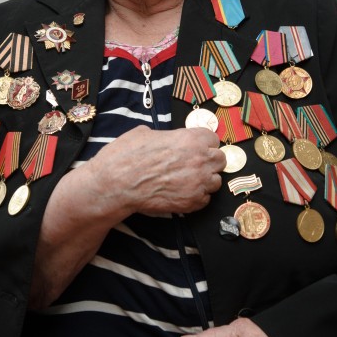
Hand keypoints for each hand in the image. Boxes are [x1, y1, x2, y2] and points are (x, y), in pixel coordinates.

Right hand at [32, 125, 224, 306]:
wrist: (116, 184)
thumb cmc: (126, 156)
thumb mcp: (144, 133)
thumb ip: (166, 136)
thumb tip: (167, 139)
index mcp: (191, 139)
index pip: (213, 139)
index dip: (203, 144)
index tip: (196, 148)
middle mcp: (199, 160)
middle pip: (220, 160)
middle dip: (208, 162)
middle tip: (193, 165)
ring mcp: (198, 183)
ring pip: (215, 181)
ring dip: (204, 181)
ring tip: (186, 181)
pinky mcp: (191, 203)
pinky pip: (205, 199)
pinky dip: (196, 197)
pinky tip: (181, 193)